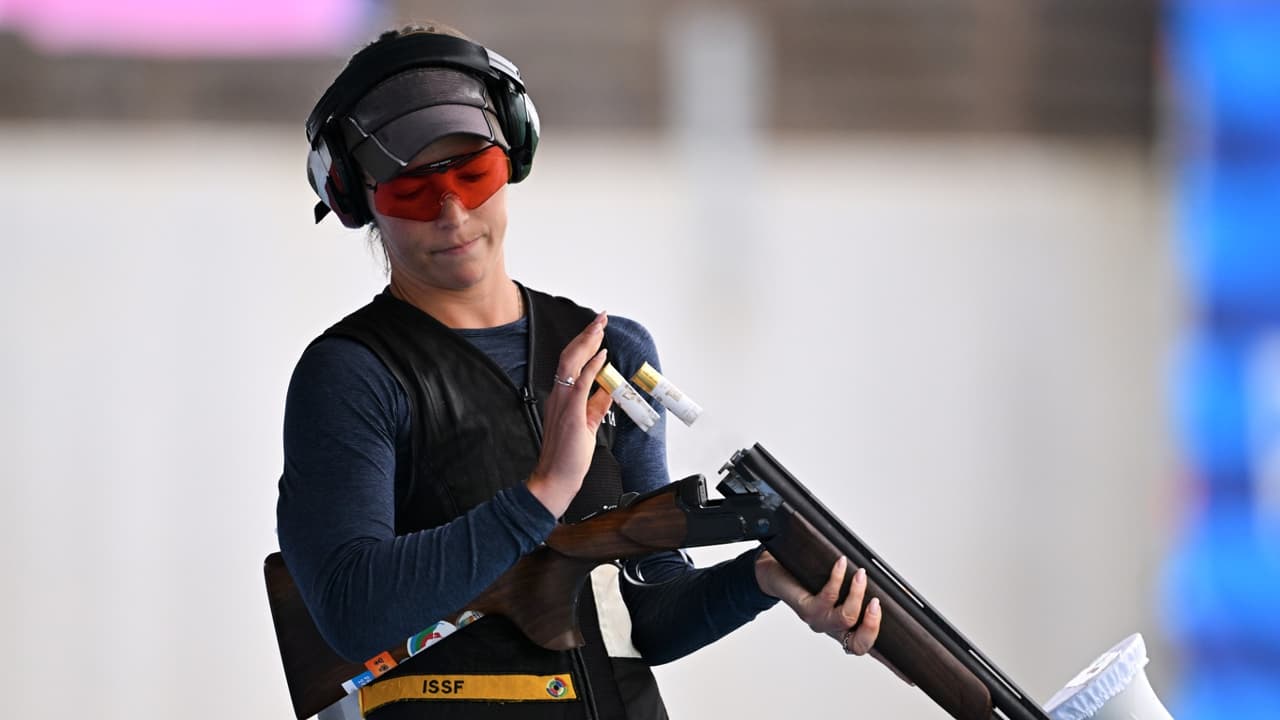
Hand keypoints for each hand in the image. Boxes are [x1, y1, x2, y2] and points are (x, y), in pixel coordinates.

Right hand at [526, 312, 613, 517]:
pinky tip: (602, 354)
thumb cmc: (568, 457)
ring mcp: (563, 402)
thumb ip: (597, 407)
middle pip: (570, 356)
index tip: (596, 331)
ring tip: (600, 326)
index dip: (584, 345)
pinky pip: (581, 382)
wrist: (556, 479)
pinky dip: (591, 366)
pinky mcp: (571, 412)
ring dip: (588, 342)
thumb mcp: (588, 426)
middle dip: (587, 335)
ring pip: (572, 362)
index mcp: (562, 398)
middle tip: (600, 318)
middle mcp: (559, 395)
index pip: (571, 363)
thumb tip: (609, 391)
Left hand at [755, 552, 881, 655]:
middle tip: (878, 604)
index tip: (911, 677)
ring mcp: (820, 622)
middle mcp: (834, 630)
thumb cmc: (810, 580)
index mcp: (845, 630)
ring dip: (857, 594)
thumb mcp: (841, 589)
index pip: (872, 650)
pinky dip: (838, 578)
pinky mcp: (806, 609)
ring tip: (861, 575)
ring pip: (846, 617)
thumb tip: (891, 587)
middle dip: (874, 625)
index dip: (892, 666)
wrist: (776, 574)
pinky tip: (842, 564)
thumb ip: (863, 593)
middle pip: (860, 644)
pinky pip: (828, 596)